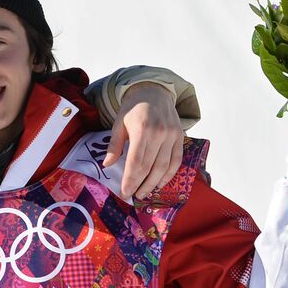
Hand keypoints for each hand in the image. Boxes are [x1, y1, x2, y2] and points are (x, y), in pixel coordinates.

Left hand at [105, 82, 184, 199]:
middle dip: (141, 184)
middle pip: (150, 166)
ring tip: (145, 193)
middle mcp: (159, 133)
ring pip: (164, 166)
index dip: (130, 179)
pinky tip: (160, 184)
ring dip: (154, 183)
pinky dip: (169, 174)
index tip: (124, 192)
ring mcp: (172, 135)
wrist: (153, 91)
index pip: (136, 161)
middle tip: (133, 196)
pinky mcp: (180, 137)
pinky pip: (176, 160)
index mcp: (141, 129)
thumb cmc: (132, 108)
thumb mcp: (118, 123)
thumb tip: (107, 164)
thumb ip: (114, 144)